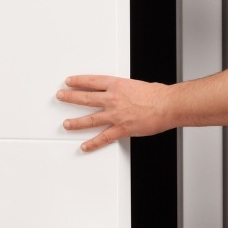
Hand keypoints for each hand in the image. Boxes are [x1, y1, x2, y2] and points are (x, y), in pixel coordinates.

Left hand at [57, 75, 172, 151]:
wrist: (167, 105)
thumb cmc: (156, 95)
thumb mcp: (136, 85)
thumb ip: (124, 90)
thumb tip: (119, 93)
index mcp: (116, 85)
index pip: (91, 81)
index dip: (78, 81)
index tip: (69, 82)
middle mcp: (112, 99)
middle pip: (85, 98)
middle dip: (70, 97)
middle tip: (61, 96)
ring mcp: (115, 115)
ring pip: (90, 119)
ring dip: (75, 122)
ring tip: (66, 124)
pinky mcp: (121, 129)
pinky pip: (103, 138)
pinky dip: (93, 143)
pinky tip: (85, 146)